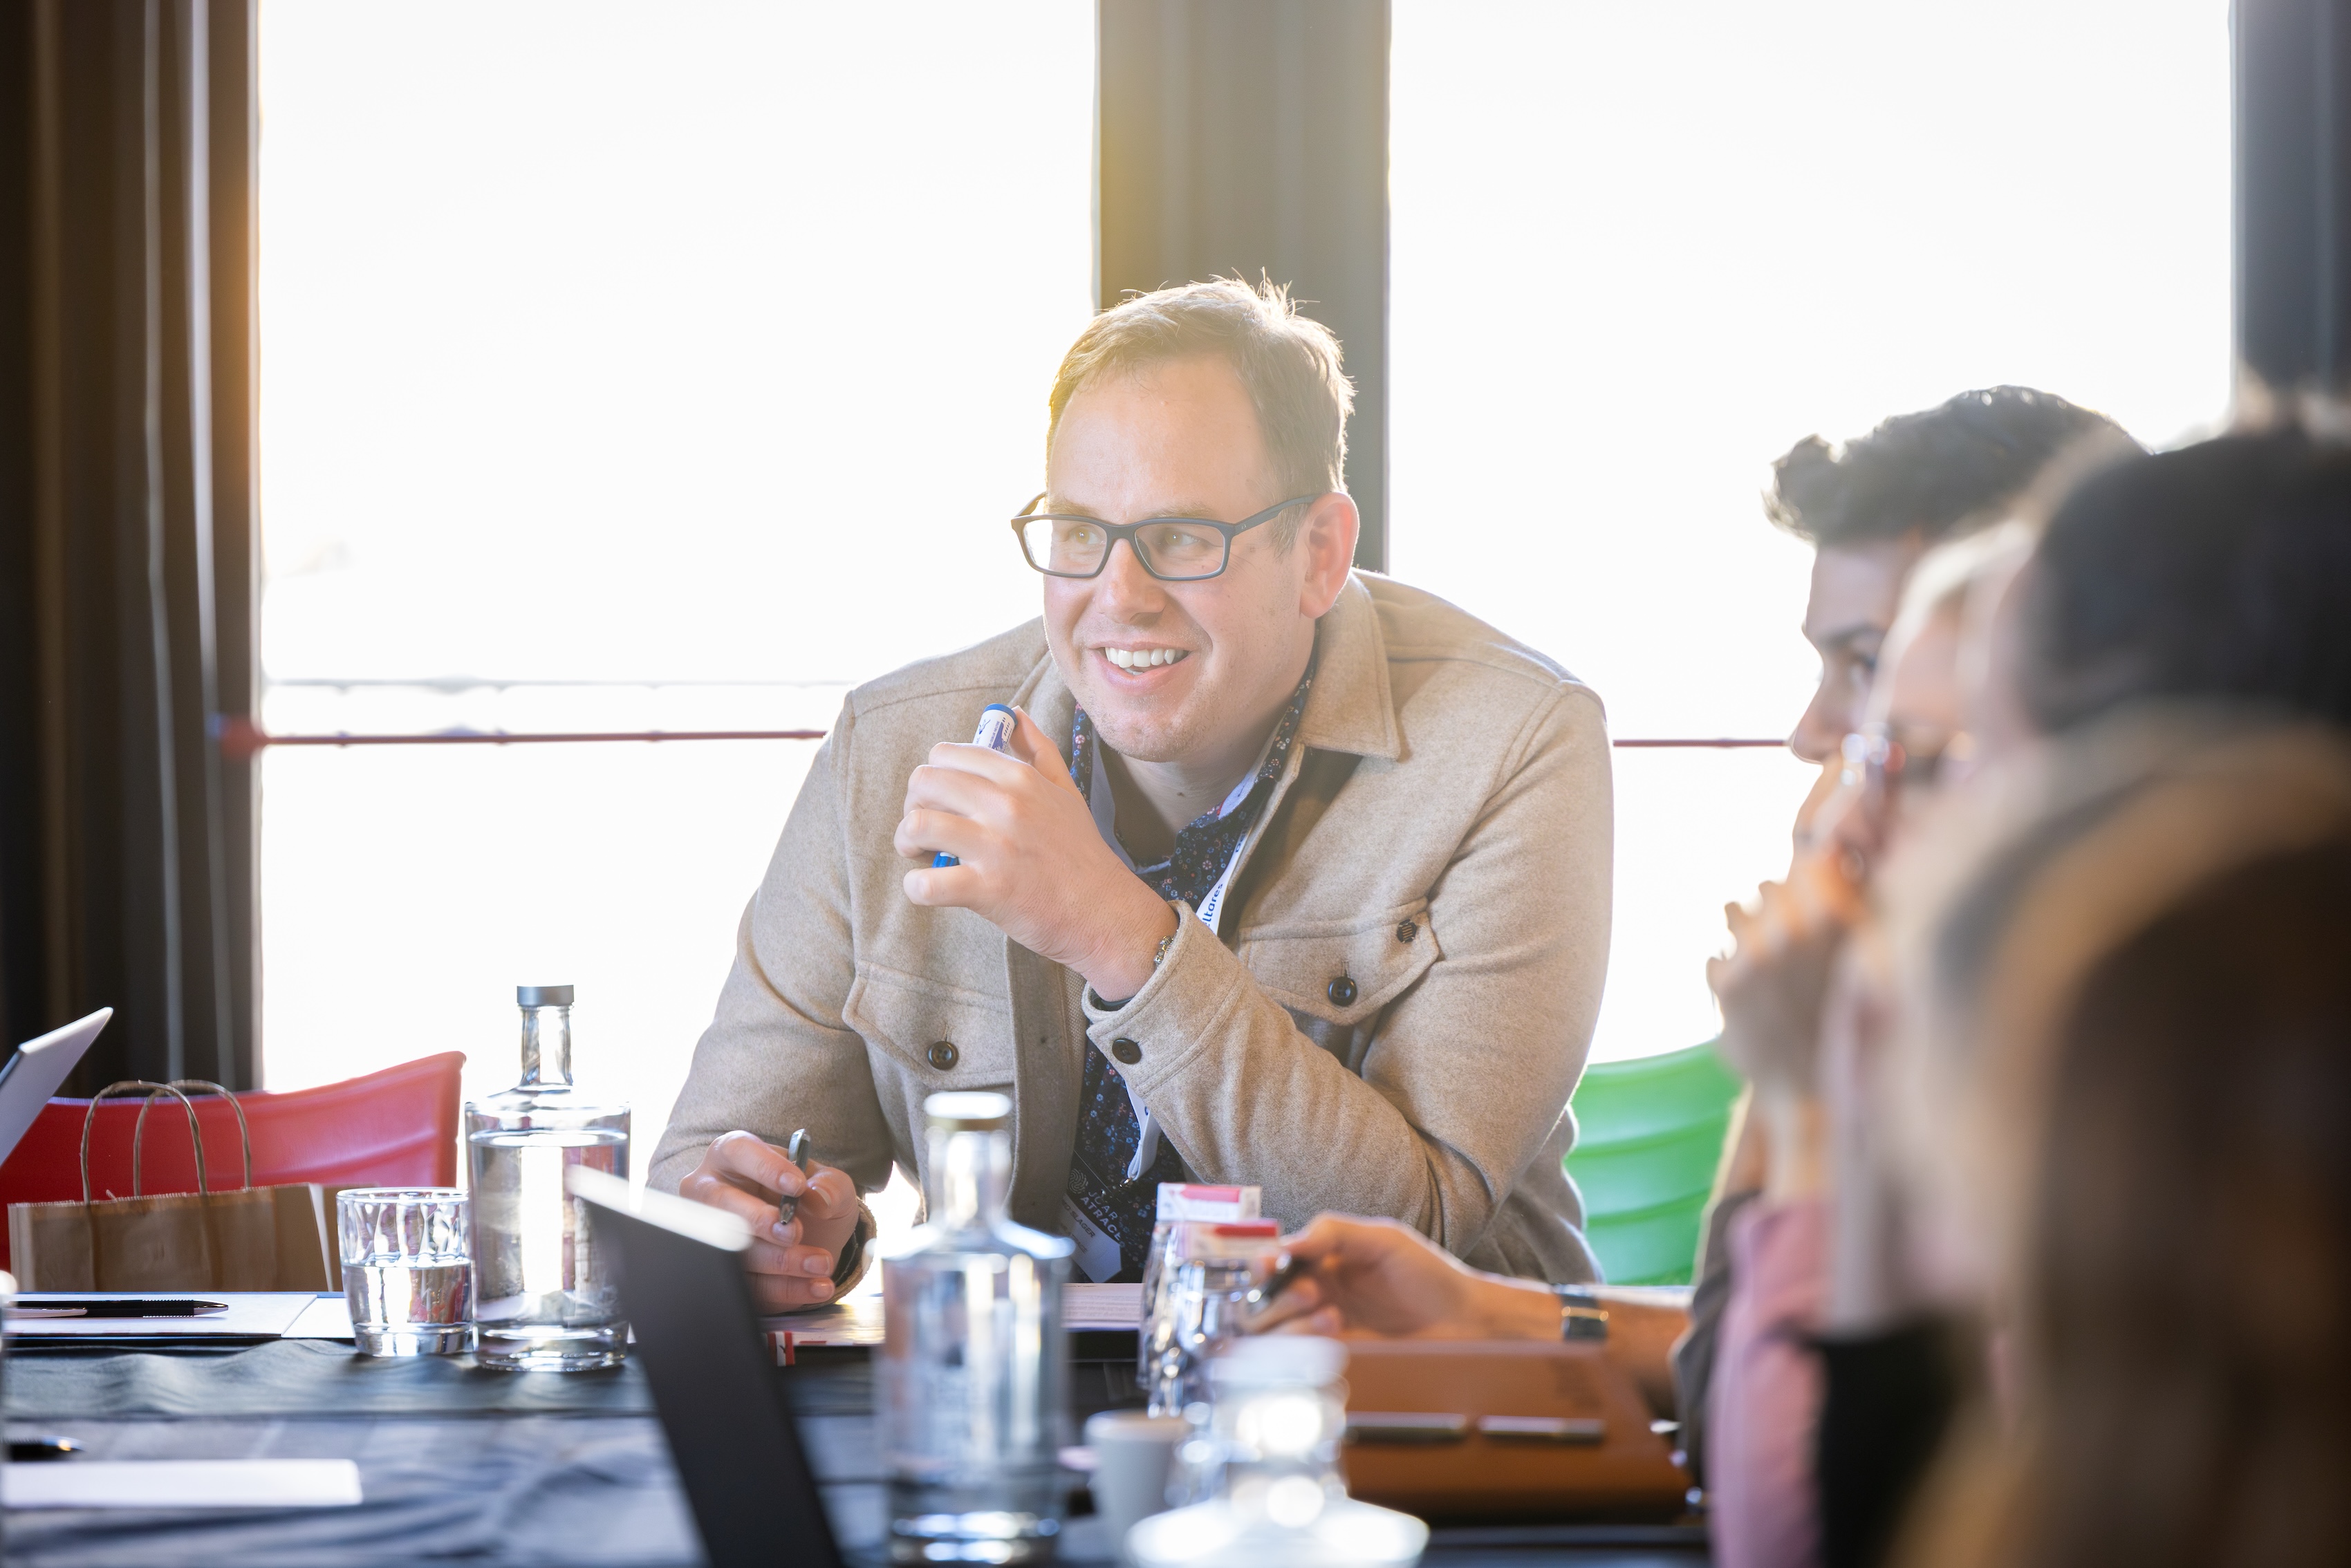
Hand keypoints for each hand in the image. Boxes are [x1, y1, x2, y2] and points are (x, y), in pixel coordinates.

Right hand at [676, 1131, 862, 1311]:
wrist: (813, 1238)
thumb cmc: (810, 1199)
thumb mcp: (831, 1185)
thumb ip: (831, 1185)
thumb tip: (818, 1197)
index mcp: (733, 1156)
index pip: (739, 1152)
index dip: (765, 1168)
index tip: (796, 1185)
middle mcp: (711, 1191)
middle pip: (721, 1204)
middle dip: (760, 1220)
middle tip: (795, 1232)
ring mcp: (709, 1235)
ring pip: (734, 1250)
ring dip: (781, 1260)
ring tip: (821, 1262)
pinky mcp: (723, 1274)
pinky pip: (749, 1285)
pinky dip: (787, 1288)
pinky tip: (817, 1285)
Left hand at [895, 705, 1176, 997]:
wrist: (1105, 911)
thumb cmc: (1081, 853)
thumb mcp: (1066, 790)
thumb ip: (1038, 749)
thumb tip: (1014, 714)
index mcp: (1020, 778)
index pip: (948, 754)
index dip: (933, 775)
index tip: (942, 800)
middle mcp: (1007, 805)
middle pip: (925, 782)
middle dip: (913, 805)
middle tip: (924, 829)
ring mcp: (996, 847)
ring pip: (918, 825)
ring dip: (907, 841)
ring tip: (920, 856)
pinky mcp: (989, 890)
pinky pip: (927, 884)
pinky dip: (916, 888)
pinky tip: (927, 889)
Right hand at [1243, 1214, 1557, 1340]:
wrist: (1465, 1320)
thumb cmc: (1429, 1275)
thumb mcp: (1383, 1239)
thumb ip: (1334, 1232)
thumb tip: (1288, 1242)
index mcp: (1322, 1263)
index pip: (1270, 1264)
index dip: (1262, 1265)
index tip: (1272, 1265)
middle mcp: (1316, 1297)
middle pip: (1260, 1302)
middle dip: (1276, 1297)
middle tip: (1311, 1292)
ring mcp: (1324, 1332)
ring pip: (1271, 1335)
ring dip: (1290, 1324)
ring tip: (1330, 1315)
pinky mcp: (1338, 1360)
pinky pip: (1297, 1360)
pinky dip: (1303, 1346)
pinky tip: (1335, 1332)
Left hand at [1707, 847, 1862, 1099]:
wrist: (1814, 1093)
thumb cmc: (1843, 1024)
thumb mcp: (1860, 965)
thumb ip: (1845, 917)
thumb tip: (1825, 867)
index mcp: (1834, 922)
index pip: (1804, 868)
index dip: (1802, 886)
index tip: (1803, 903)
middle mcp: (1793, 932)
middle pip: (1765, 886)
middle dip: (1769, 908)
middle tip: (1778, 936)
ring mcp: (1756, 955)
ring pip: (1731, 909)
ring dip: (1740, 928)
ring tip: (1757, 959)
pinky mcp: (1726, 983)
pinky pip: (1714, 955)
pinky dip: (1724, 972)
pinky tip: (1746, 998)